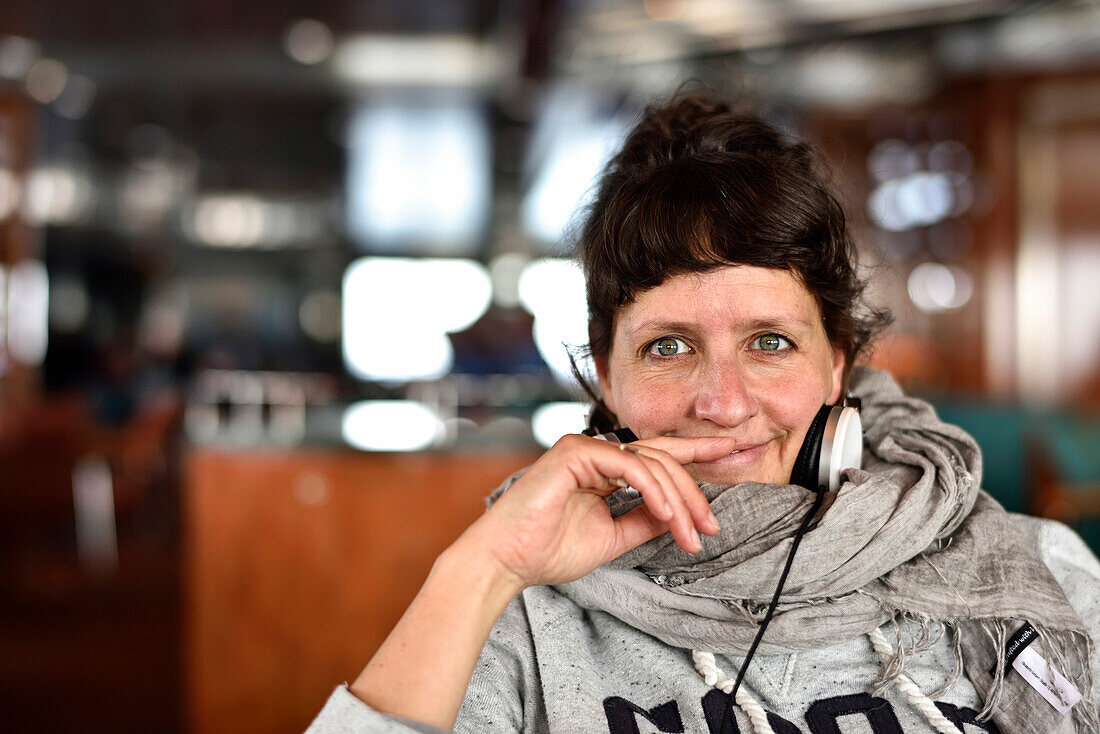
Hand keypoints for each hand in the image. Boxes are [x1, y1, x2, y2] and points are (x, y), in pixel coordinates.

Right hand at [457, 434, 738, 590]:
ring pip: (652, 463)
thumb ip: (645, 521)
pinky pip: (630, 466)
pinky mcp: (576, 452)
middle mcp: (596, 452)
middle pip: (663, 459)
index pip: (657, 455)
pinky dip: (655, 491)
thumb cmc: (547, 550)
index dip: (696, 452)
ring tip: (692, 535)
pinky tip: (669, 516)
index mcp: (604, 469)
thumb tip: (682, 515)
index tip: (731, 451)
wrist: (507, 560)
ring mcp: (585, 448)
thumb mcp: (613, 537)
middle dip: (695, 491)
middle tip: (712, 526)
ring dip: (679, 501)